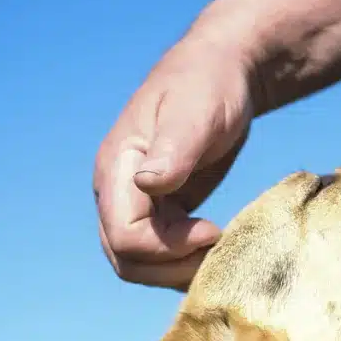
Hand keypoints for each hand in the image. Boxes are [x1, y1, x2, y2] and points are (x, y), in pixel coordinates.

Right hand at [93, 31, 255, 290]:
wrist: (220, 70)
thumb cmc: (209, 85)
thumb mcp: (196, 113)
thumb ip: (173, 149)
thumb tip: (148, 184)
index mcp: (118, 169)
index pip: (124, 237)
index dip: (167, 248)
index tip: (212, 229)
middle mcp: (118, 191)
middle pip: (127, 260)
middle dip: (172, 268)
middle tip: (220, 251)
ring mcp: (136, 202)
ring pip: (141, 263)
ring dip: (179, 269)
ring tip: (222, 249)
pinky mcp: (159, 209)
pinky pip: (160, 252)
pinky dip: (186, 259)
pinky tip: (218, 244)